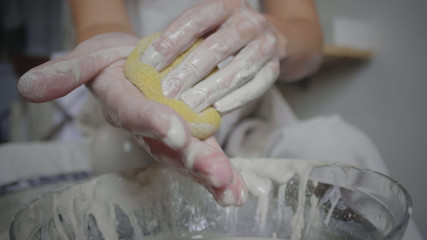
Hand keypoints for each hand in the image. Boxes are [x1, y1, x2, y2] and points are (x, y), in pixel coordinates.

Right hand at [17, 32, 246, 205]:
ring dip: (211, 174)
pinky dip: (221, 172)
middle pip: (167, 147)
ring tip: (230, 192)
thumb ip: (66, 72)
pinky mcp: (191, 135)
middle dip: (191, 160)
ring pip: (189, 158)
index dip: (152, 122)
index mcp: (123, 105)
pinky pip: (206, 153)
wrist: (132, 64)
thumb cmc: (111, 61)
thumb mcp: (89, 59)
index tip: (175, 131)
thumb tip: (28, 86)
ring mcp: (170, 136)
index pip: (135, 114)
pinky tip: (235, 190)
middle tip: (213, 174)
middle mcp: (146, 128)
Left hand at [140, 0, 285, 112]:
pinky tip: (218, 109)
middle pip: (218, 47)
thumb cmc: (228, 33)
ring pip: (239, 69)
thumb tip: (150, 64)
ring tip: (189, 105)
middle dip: (190, 71)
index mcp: (227, 5)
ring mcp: (267, 43)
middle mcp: (249, 21)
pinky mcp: (276, 66)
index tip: (150, 63)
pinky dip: (237, 99)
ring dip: (212, 89)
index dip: (172, 40)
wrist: (274, 36)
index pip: (197, 19)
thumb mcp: (210, 25)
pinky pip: (257, 85)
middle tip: (169, 91)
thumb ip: (187, 39)